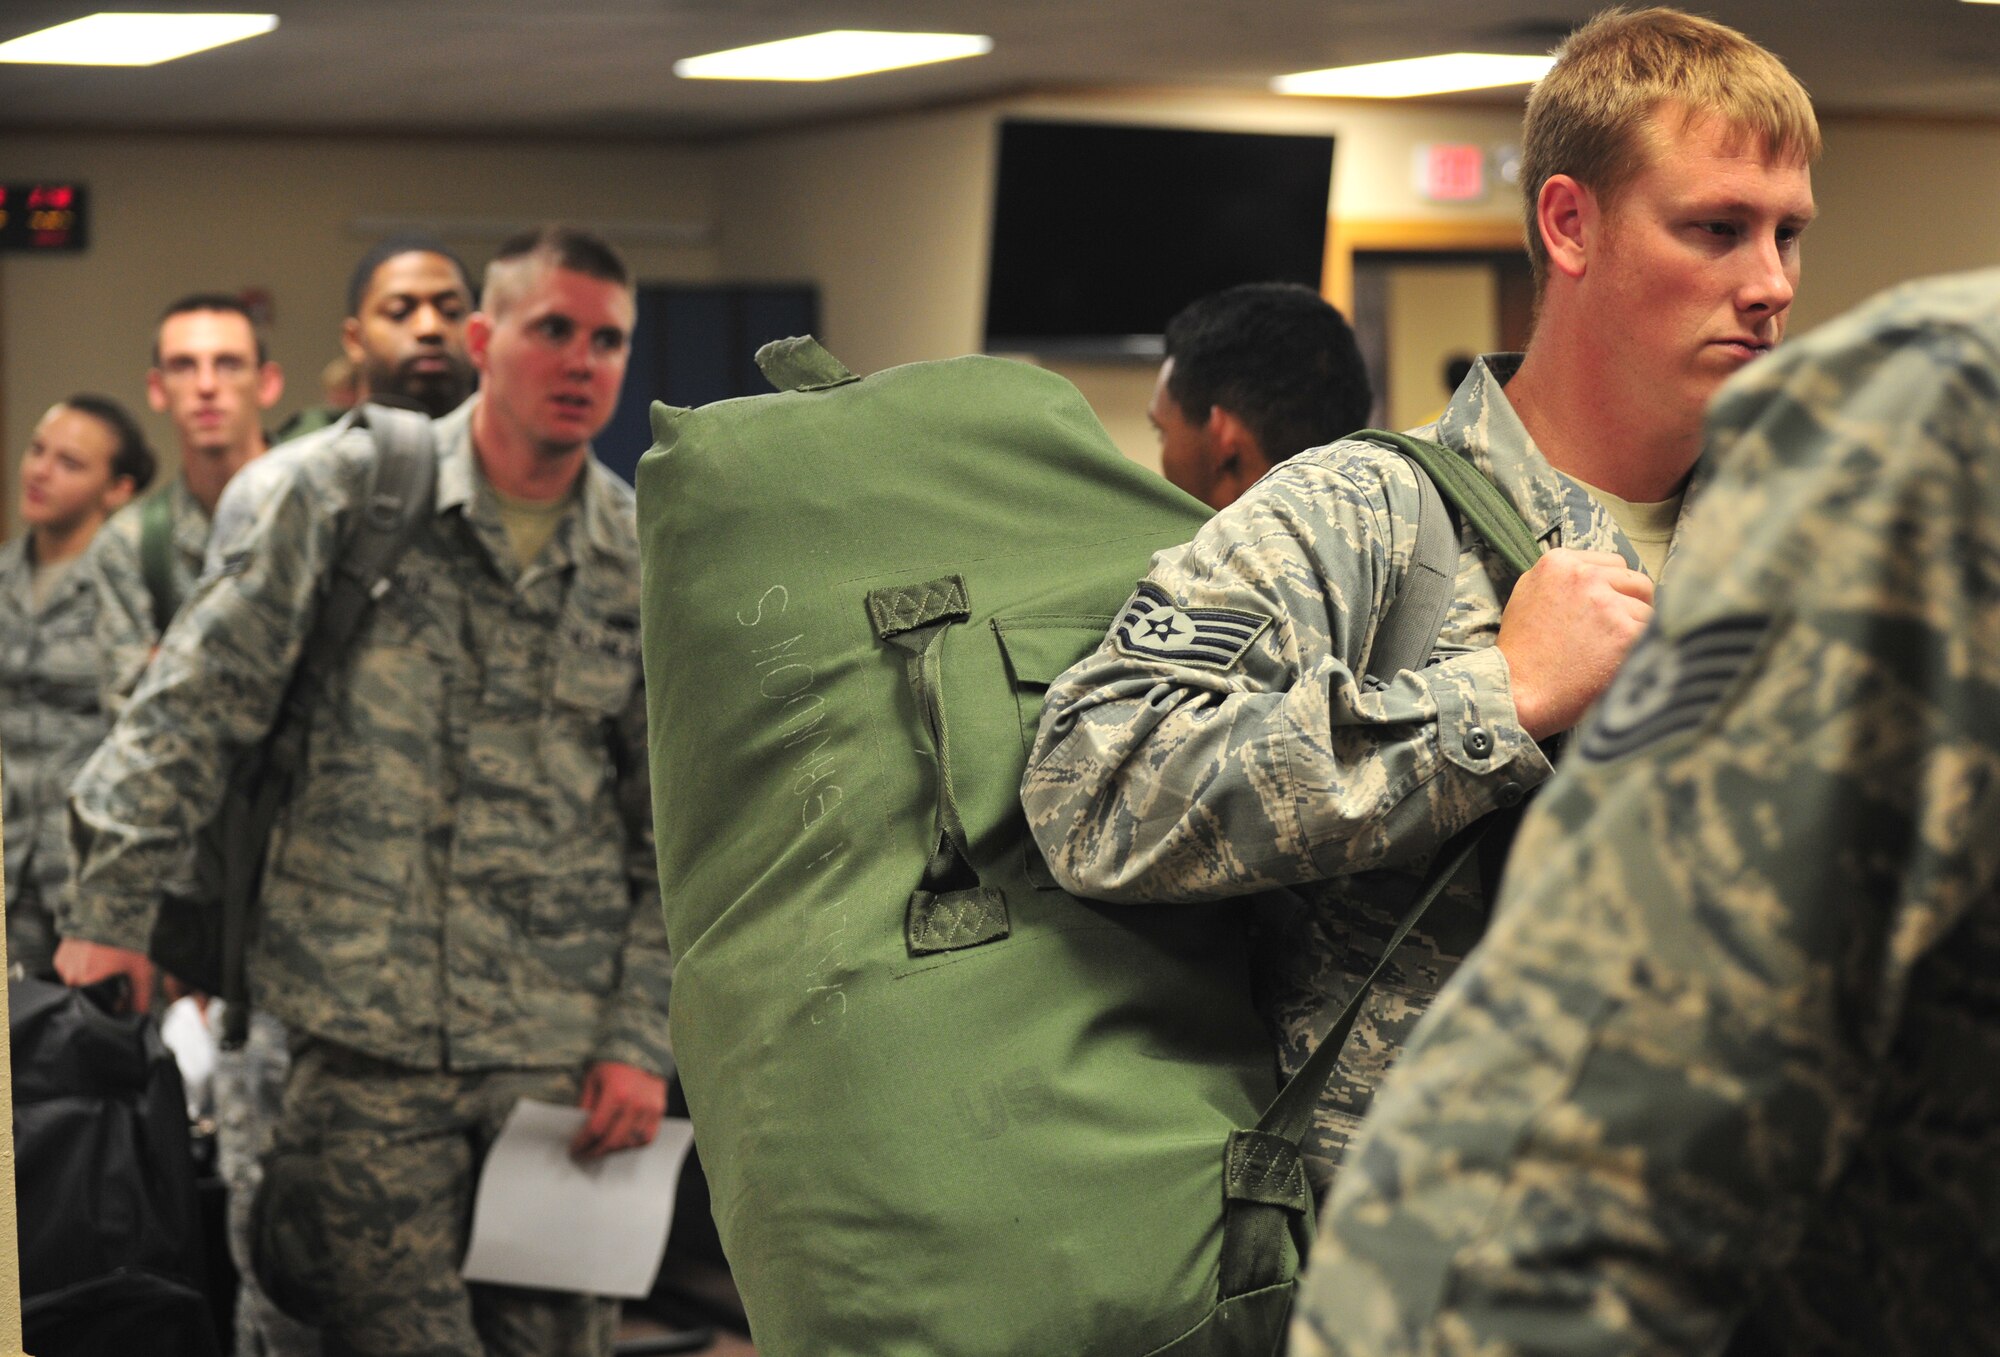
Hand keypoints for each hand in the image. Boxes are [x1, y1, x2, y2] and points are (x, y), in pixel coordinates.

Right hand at [53, 938, 156, 1013]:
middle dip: (99, 996)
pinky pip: (69, 972)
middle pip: (83, 998)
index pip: (92, 1008)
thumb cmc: (127, 939)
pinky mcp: (60, 955)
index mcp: (85, 981)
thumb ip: (139, 997)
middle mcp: (69, 974)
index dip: (107, 1008)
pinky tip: (96, 962)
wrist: (112, 908)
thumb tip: (140, 1017)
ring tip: (107, 970)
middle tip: (116, 984)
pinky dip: (82, 972)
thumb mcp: (139, 970)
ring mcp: (62, 964)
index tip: (119, 1001)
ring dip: (90, 984)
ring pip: (75, 986)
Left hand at [570, 1061, 667, 1161]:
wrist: (643, 1049)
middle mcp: (635, 1103)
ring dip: (613, 1150)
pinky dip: (633, 1144)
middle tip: (585, 1153)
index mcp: (616, 1093)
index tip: (574, 1149)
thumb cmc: (614, 1063)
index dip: (583, 1143)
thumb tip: (580, 1129)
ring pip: (630, 1143)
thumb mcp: (592, 1079)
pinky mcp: (660, 1110)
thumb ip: (586, 1105)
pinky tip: (621, 1142)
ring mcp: (650, 1108)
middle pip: (613, 1141)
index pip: (596, 1129)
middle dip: (595, 1151)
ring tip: (602, 1148)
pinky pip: (647, 1138)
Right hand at [1496, 548, 1653, 740]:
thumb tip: (1596, 578)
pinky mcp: (1625, 632)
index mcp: (1559, 563)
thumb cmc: (1520, 653)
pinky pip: (1652, 636)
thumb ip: (1561, 580)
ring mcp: (1607, 603)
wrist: (1517, 692)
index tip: (1606, 611)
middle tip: (1618, 633)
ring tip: (1611, 653)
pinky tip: (1618, 665)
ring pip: (1647, 609)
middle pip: (1636, 582)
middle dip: (1632, 606)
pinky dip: (1640, 651)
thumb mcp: (1527, 597)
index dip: (1614, 590)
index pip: (1613, 564)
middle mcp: (1585, 576)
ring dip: (1636, 630)